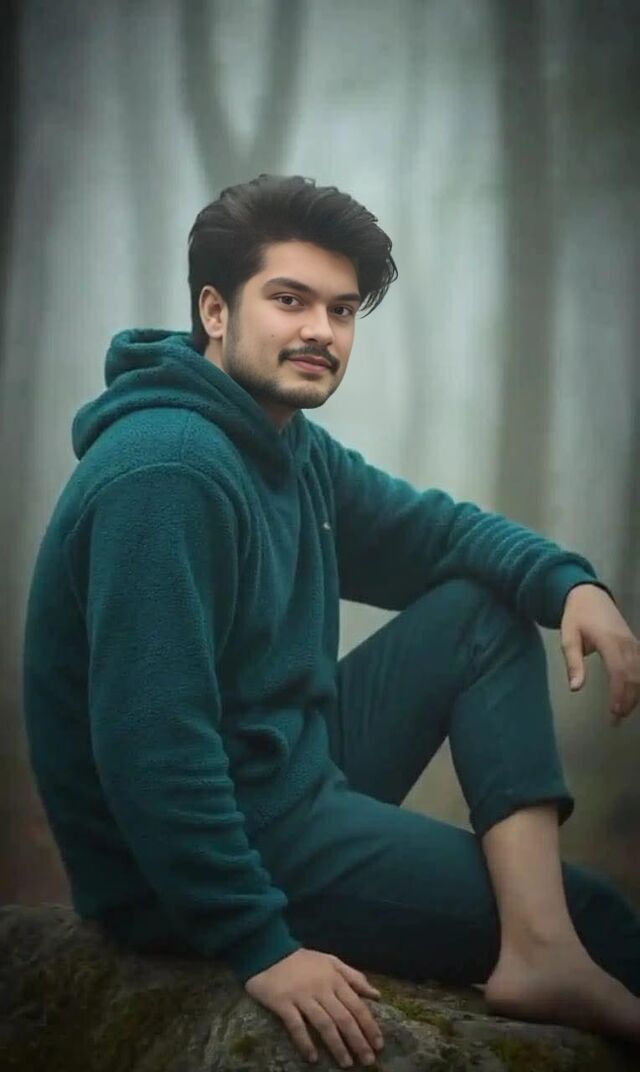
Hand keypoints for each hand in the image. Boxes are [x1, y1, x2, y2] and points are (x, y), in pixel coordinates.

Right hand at [244, 947, 383, 1066]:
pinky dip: (305, 1042)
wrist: (269, 951)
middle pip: (344, 1018)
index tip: (378, 1044)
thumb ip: (354, 977)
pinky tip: (312, 1058)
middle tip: (368, 1060)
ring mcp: (302, 996)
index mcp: (335, 979)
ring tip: (346, 1063)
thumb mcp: (331, 962)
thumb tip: (376, 995)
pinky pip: (296, 1026)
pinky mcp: (283, 1003)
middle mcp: (322, 989)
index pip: (357, 1005)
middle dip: (358, 1040)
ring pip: (324, 1024)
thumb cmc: (303, 960)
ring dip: (337, 1045)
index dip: (369, 1026)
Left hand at [560, 584, 639, 724]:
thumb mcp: (568, 637)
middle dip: (628, 700)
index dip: (619, 694)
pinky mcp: (635, 644)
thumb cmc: (576, 616)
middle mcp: (626, 642)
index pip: (620, 671)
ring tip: (623, 712)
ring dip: (635, 694)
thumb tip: (576, 688)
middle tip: (616, 720)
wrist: (590, 595)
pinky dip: (639, 682)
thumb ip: (573, 663)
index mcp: (609, 640)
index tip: (614, 712)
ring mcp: (633, 643)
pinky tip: (634, 696)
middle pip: (635, 676)